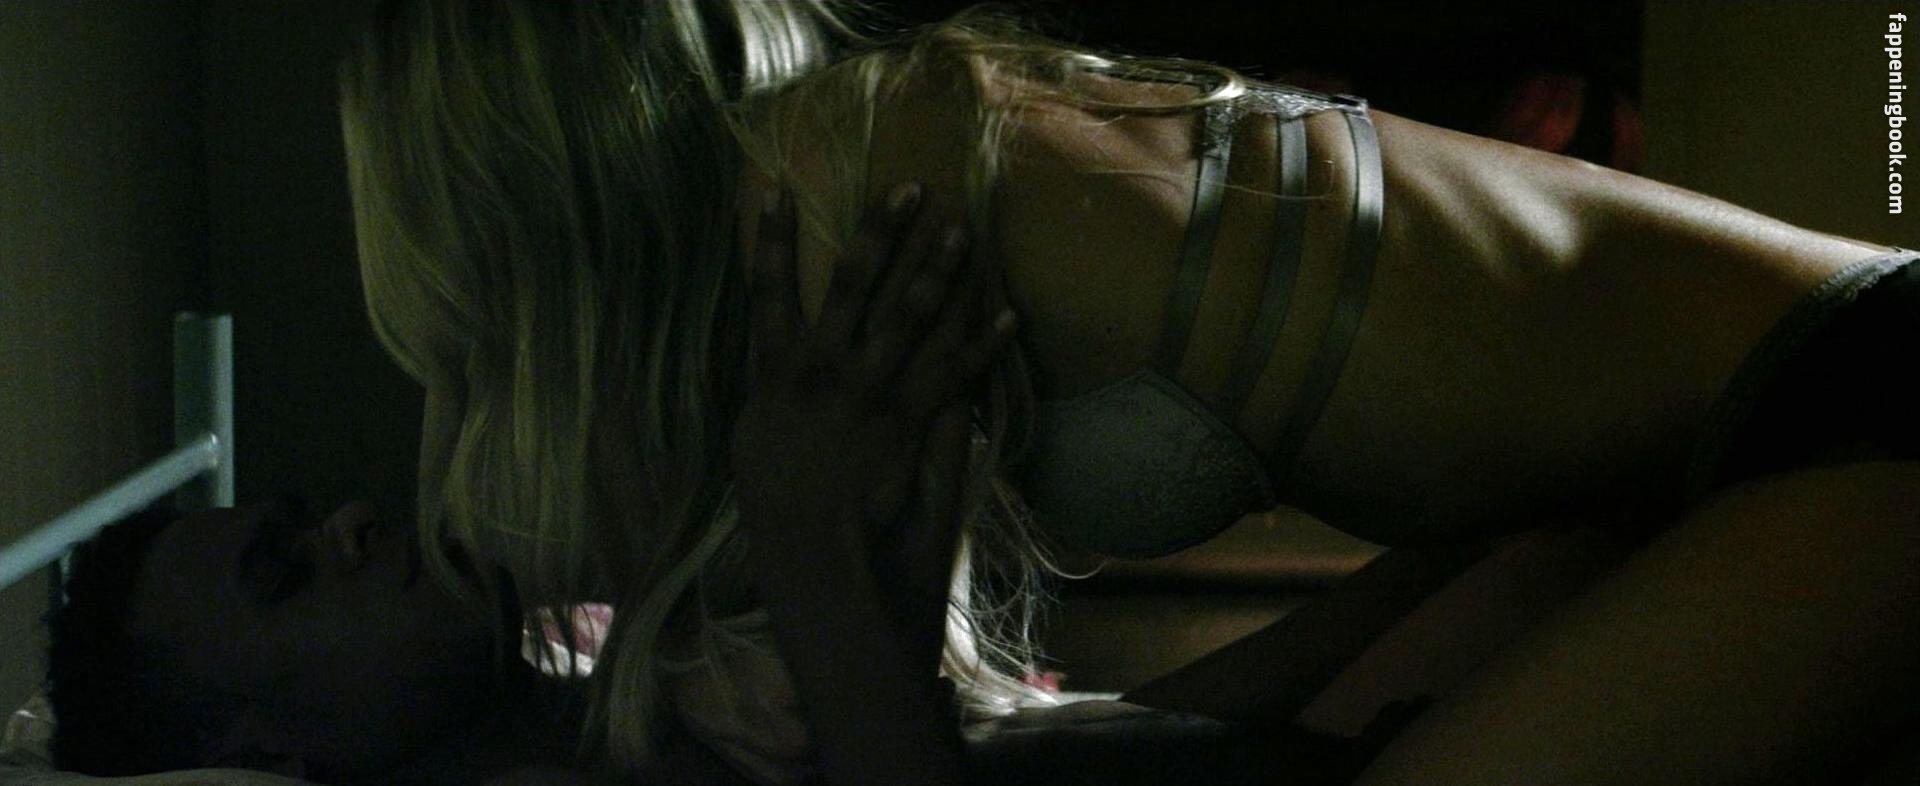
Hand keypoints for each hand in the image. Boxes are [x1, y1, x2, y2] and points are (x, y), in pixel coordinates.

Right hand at [730, 181, 1015, 580]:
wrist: (814, 554)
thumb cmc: (777, 508)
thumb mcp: (754, 443)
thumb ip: (770, 394)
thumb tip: (777, 363)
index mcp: (776, 372)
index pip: (767, 292)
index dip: (769, 240)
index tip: (776, 189)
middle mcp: (823, 369)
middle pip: (852, 284)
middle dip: (880, 232)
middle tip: (908, 188)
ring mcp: (869, 392)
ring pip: (908, 316)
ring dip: (938, 269)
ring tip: (962, 230)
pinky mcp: (910, 420)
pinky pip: (954, 372)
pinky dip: (983, 344)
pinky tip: (1007, 313)